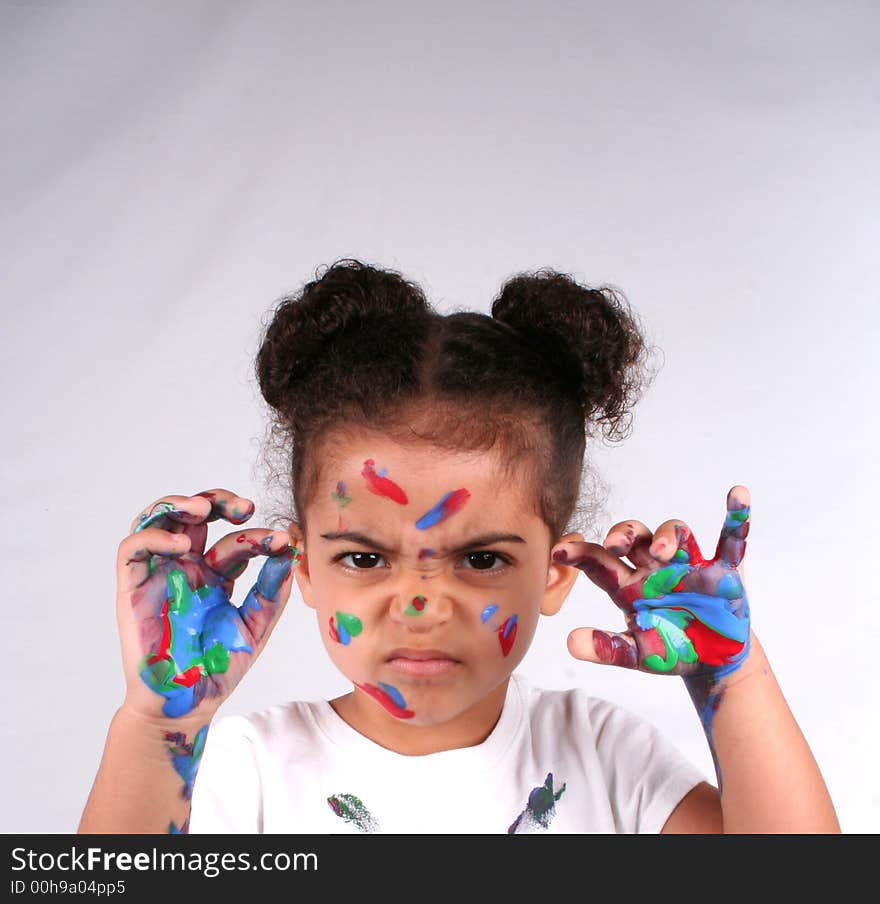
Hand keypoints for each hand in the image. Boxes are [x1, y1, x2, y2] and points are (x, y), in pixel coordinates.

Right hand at [116, 489, 301, 719]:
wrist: (186, 704)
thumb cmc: (218, 667)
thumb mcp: (255, 625)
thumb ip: (271, 590)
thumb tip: (290, 552)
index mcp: (215, 575)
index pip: (233, 538)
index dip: (256, 533)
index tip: (280, 539)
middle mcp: (186, 568)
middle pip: (194, 515)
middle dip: (217, 501)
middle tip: (243, 506)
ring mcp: (159, 574)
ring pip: (158, 519)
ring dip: (179, 505)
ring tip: (203, 509)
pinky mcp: (133, 587)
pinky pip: (133, 549)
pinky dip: (154, 537)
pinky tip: (182, 545)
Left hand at [552, 486, 750, 681]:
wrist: (712, 663)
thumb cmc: (670, 651)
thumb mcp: (637, 654)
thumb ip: (607, 648)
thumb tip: (571, 643)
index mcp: (628, 585)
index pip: (599, 561)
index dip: (579, 554)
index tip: (558, 551)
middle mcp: (655, 567)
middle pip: (633, 536)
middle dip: (623, 534)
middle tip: (614, 545)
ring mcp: (689, 564)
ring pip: (674, 532)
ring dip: (667, 535)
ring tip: (661, 551)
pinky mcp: (724, 569)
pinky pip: (731, 538)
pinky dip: (737, 516)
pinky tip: (738, 494)